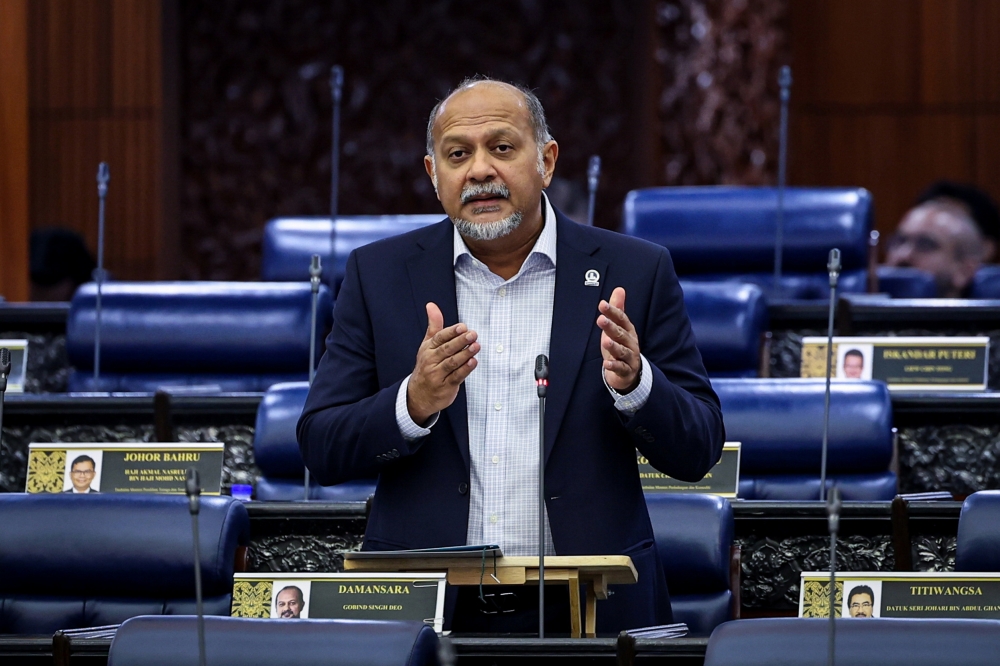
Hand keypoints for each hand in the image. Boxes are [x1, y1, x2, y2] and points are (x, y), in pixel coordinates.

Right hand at [407, 302, 479, 424]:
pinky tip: (473, 362)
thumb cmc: (427, 366)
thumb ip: (434, 326)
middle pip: (447, 349)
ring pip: (452, 362)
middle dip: (460, 341)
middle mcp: (431, 360)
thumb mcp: (427, 345)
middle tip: (473, 334)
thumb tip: (431, 305)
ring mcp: (438, 374)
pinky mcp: (446, 386)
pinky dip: (465, 369)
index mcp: (428, 349)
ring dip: (465, 354)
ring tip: (476, 346)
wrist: (418, 395)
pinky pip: (456, 376)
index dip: (451, 332)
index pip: (439, 338)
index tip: (463, 326)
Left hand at [597, 287, 640, 392]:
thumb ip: (618, 309)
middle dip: (611, 326)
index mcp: (628, 330)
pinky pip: (620, 368)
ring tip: (605, 341)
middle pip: (620, 333)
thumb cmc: (622, 345)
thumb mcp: (619, 327)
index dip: (612, 311)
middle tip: (601, 320)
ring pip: (622, 351)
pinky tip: (606, 363)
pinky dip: (614, 365)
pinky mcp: (626, 370)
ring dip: (614, 346)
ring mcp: (629, 357)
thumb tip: (619, 289)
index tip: (602, 304)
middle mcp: (630, 342)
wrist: (630, 372)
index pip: (621, 318)